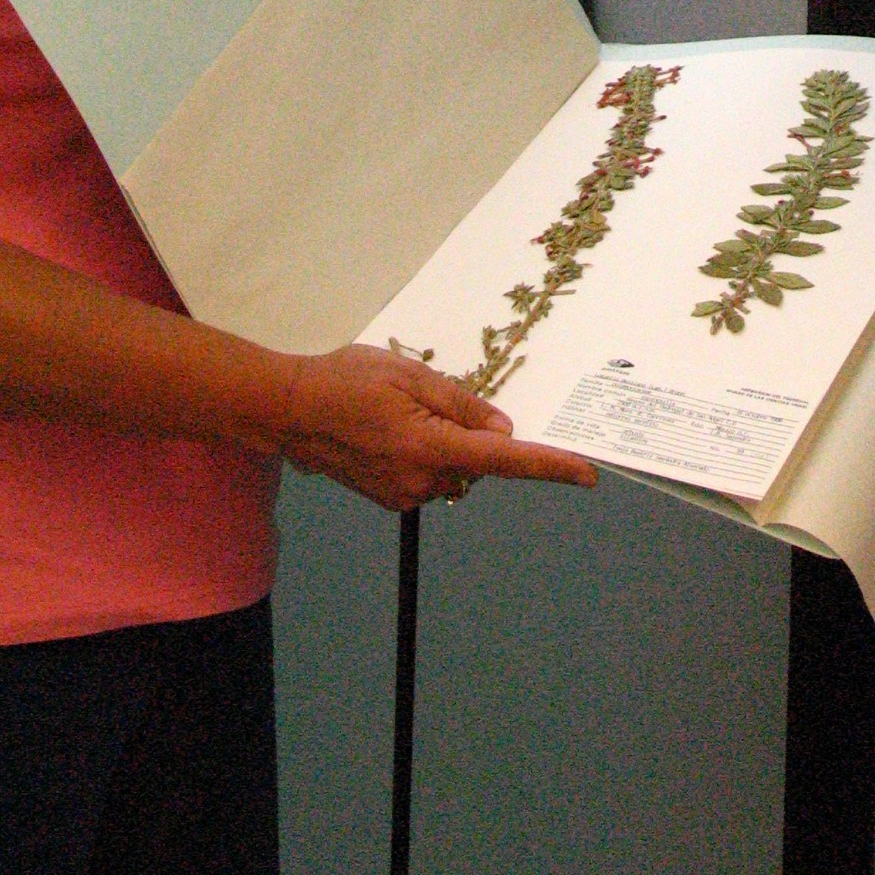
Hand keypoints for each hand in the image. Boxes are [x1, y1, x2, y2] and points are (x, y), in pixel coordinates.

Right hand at [275, 343, 598, 511]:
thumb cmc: (345, 380)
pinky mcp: (391, 499)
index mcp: (429, 446)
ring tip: (398, 412)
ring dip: (447, 444)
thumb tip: (504, 430)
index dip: (548, 466)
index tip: (586, 473)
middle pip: (478, 462)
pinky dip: (427, 454)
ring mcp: (404, 495)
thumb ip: (462, 404)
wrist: (288, 411)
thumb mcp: (409, 375)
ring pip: (455, 469)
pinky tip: (390, 431)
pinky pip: (431, 476)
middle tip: (427, 399)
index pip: (504, 459)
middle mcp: (421, 481)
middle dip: (473, 434)